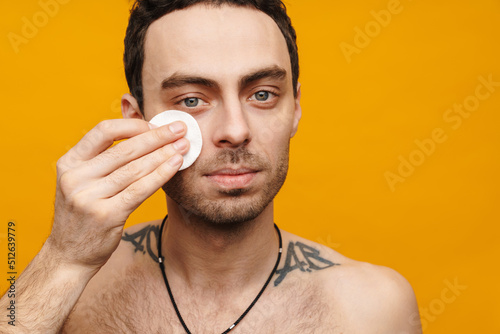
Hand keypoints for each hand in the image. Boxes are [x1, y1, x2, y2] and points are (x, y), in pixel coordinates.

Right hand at [47, 119, 188, 269]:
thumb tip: (144, 137)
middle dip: (157, 137)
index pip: (103, 131)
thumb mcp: (81, 182)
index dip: (133, 125)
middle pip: (125, 149)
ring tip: (183, 145)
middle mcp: (76, 177)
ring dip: (164, 154)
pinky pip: (140, 190)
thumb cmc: (83, 214)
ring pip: (135, 169)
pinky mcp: (106, 215)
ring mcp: (89, 197)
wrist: (68, 256)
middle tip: (180, 129)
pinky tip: (175, 164)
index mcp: (69, 163)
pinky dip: (161, 174)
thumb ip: (103, 161)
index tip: (155, 125)